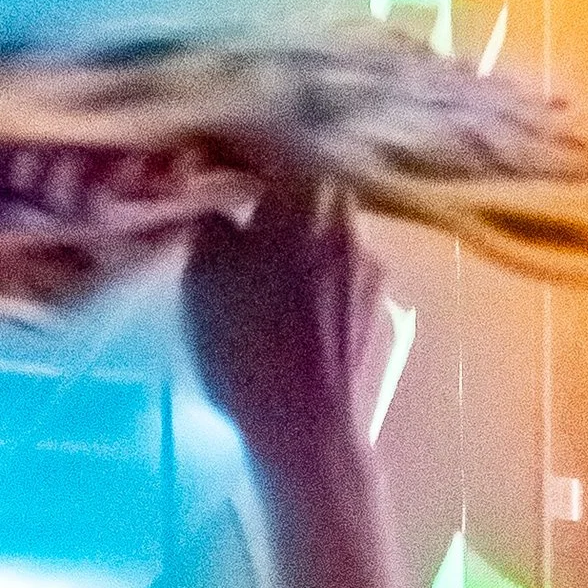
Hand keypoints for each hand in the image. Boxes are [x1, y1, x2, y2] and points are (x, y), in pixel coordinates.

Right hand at [182, 184, 388, 479]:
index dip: (251, 157)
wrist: (310, 430)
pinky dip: (326, 288)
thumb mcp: (203, 285)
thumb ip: (211, 234)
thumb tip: (219, 214)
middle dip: (289, 200)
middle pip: (320, 194)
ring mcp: (373, 276)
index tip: (228, 166)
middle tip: (255, 222)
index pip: (281, 156)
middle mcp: (349, 230)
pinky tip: (302, 320)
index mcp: (305, 206)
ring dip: (310, 246)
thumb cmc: (247, 349)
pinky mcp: (384, 319)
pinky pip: (349, 283)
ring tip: (276, 276)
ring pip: (339, 239)